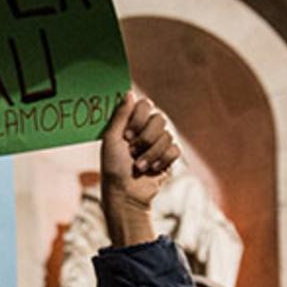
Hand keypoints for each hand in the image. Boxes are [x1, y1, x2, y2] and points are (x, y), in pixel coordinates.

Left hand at [100, 93, 180, 247]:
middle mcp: (146, 130)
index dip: (139, 118)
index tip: (127, 135)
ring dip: (151, 153)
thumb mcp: (111, 139)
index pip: (145, 104)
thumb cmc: (113, 168)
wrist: (126, 194)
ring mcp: (158, 144)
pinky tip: (153, 170)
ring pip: (167, 136)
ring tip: (139, 166)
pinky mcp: (168, 158)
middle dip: (146, 138)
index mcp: (131, 123)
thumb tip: (129, 92)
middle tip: (132, 150)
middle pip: (159, 118)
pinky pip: (175, 150)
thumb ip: (120, 115)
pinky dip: (162, 161)